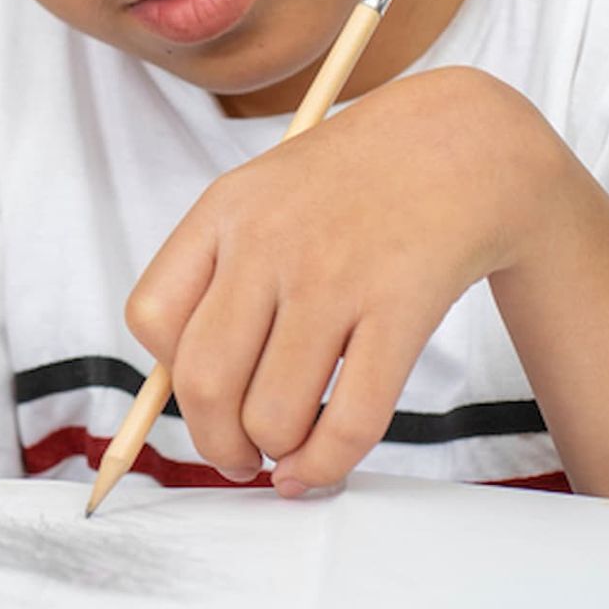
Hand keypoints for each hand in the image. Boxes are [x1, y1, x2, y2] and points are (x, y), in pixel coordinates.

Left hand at [125, 66, 566, 495]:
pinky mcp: (398, 309)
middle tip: (238, 454)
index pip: (151, 316)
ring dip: (274, 454)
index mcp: (225, 209)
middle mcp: (269, 241)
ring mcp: (334, 276)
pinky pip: (350, 422)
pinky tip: (321, 466)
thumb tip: (195, 393)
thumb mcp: (265, 195)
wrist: (457, 142)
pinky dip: (326, 466)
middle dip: (216, 441)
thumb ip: (221, 274)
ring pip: (273, 415)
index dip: (166, 374)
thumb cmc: (353, 183)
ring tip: (287, 447)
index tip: (199, 395)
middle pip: (204, 381)